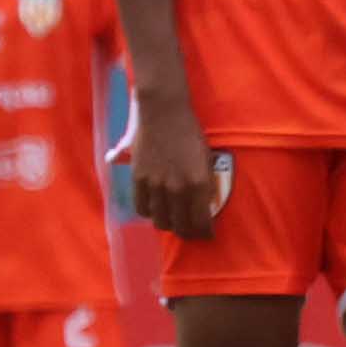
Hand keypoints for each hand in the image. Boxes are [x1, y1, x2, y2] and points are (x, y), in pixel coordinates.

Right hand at [126, 91, 221, 237]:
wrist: (164, 112)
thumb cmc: (189, 132)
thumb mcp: (206, 159)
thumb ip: (205, 185)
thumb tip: (204, 207)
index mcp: (199, 183)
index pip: (201, 222)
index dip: (204, 232)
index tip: (206, 234)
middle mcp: (177, 189)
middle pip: (180, 226)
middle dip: (188, 232)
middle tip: (190, 230)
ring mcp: (156, 186)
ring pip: (160, 221)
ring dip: (168, 224)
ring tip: (172, 220)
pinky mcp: (138, 180)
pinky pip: (142, 209)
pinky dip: (149, 213)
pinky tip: (155, 208)